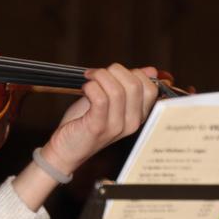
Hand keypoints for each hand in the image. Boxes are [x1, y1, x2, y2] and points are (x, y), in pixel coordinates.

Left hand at [41, 64, 157, 174]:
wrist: (66, 149)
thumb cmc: (85, 123)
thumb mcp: (109, 102)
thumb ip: (127, 86)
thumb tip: (151, 70)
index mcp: (138, 116)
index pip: (151, 88)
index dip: (131, 72)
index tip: (112, 73)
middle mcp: (132, 123)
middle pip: (135, 85)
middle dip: (113, 71)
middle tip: (95, 74)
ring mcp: (116, 126)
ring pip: (117, 90)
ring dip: (99, 77)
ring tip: (88, 79)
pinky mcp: (98, 127)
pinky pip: (101, 99)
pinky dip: (91, 87)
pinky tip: (84, 89)